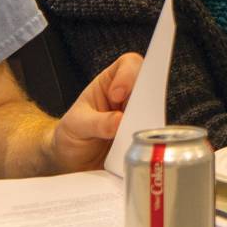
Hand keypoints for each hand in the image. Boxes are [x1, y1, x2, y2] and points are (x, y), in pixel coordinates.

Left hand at [46, 52, 142, 172]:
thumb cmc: (72, 134)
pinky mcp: (142, 138)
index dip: (128, 75)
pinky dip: (145, 142)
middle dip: (141, 102)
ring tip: (123, 139)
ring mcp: (137, 118)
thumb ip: (96, 123)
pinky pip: (153, 136)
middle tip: (126, 120)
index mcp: (110, 83)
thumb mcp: (76, 126)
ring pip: (154, 112)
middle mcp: (128, 97)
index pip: (129, 64)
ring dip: (142, 125)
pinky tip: (130, 149)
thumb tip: (119, 121)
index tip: (117, 95)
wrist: (72, 161)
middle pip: (149, 87)